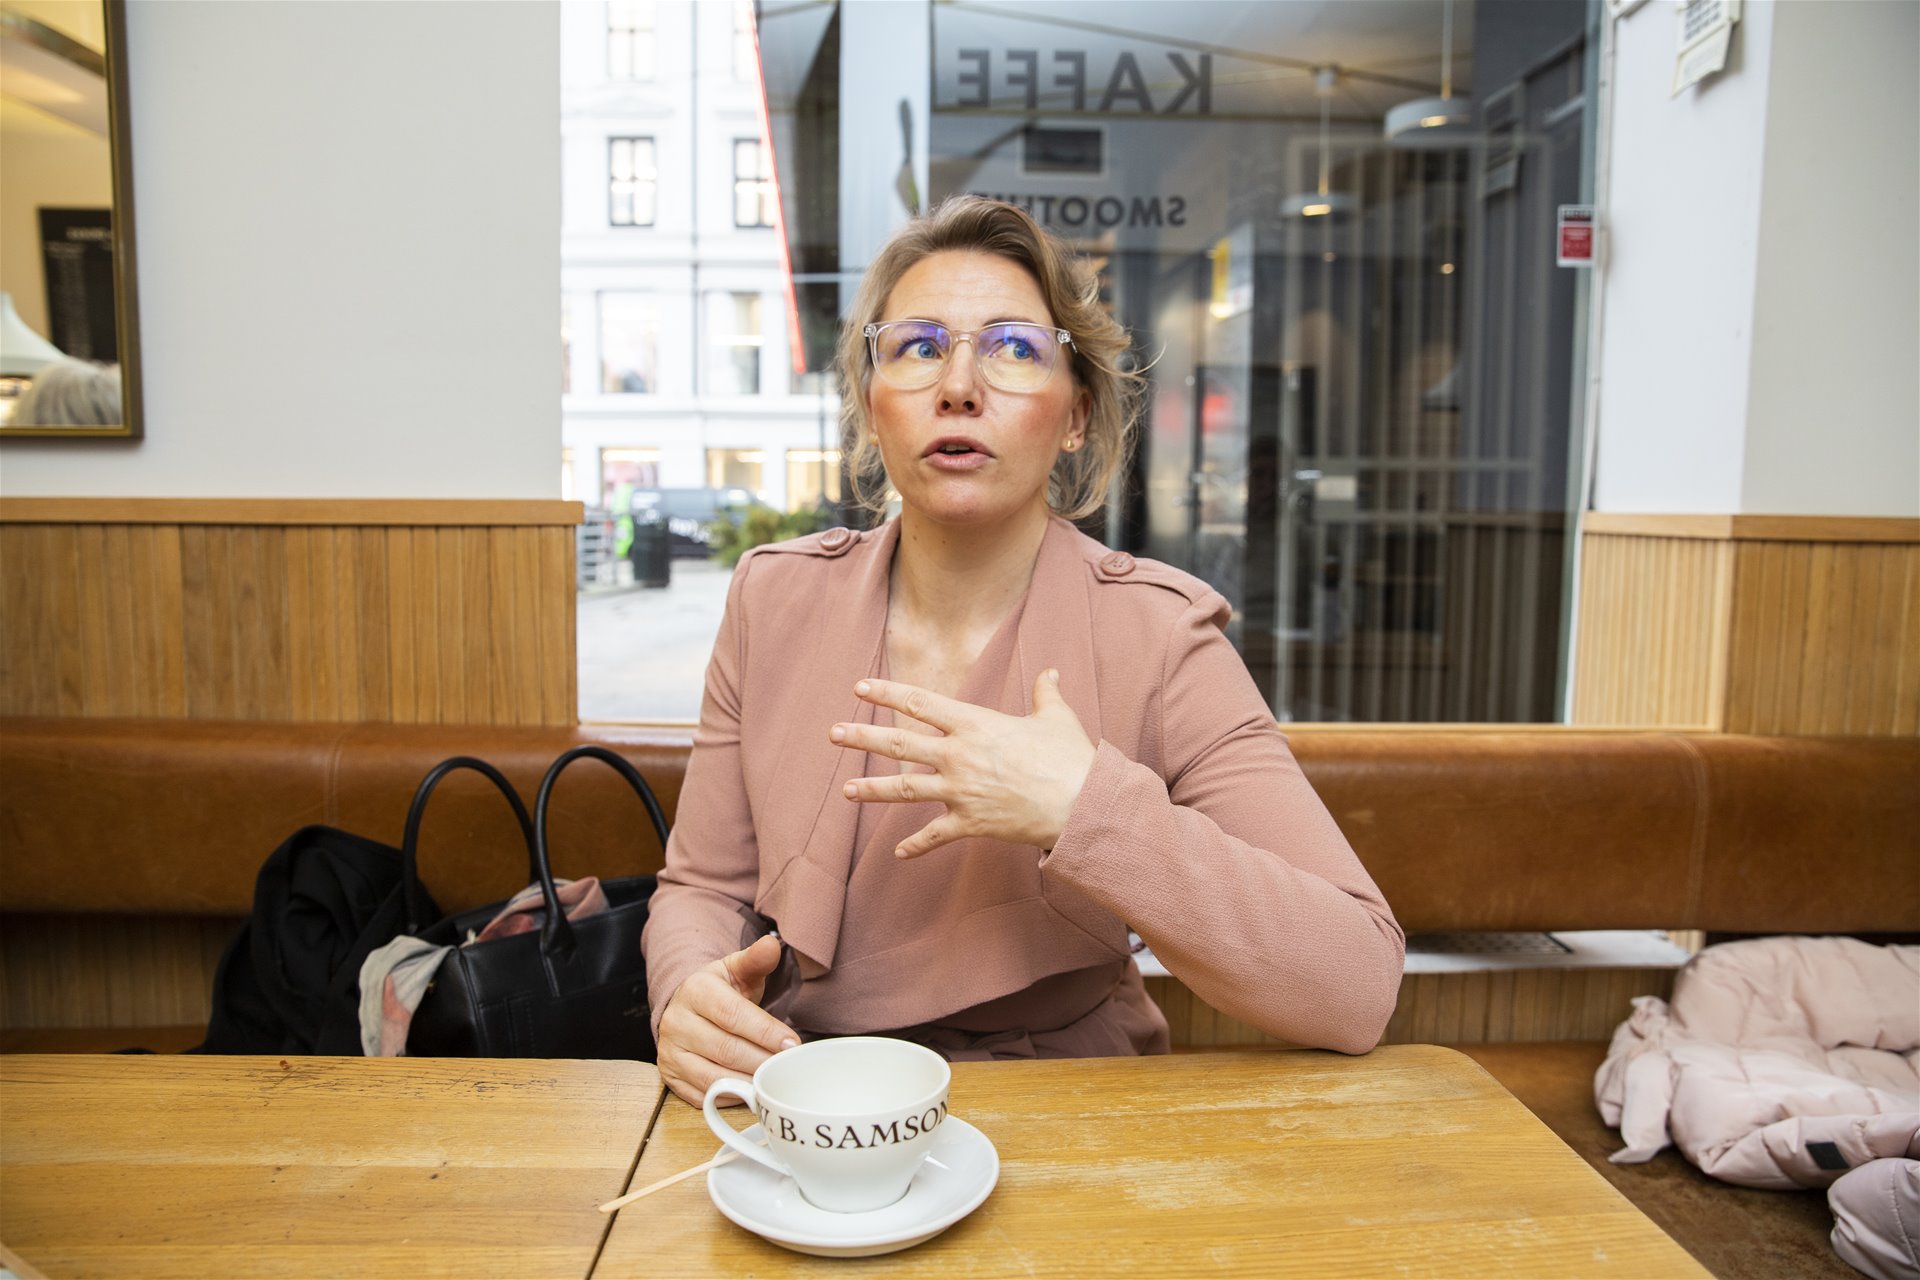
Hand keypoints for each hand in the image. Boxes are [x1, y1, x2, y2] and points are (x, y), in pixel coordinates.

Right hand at [656, 934, 798, 1106]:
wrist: (687, 1007)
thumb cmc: (719, 990)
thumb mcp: (737, 969)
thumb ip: (756, 959)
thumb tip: (771, 945)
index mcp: (695, 991)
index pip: (733, 1015)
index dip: (765, 1032)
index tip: (792, 1044)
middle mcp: (676, 1022)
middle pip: (726, 1049)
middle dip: (762, 1060)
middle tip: (788, 1067)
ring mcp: (670, 1053)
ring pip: (714, 1078)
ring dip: (748, 1082)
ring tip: (774, 1080)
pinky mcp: (670, 1077)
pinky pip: (703, 1097)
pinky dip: (730, 1098)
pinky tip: (750, 1090)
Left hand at [830, 670, 1096, 858]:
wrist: (1080, 803)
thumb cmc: (1070, 758)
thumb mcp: (1057, 717)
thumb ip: (1045, 694)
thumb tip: (1051, 673)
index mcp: (974, 724)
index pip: (920, 703)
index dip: (887, 693)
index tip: (860, 687)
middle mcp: (958, 756)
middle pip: (898, 744)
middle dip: (862, 737)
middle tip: (833, 734)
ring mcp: (959, 791)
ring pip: (903, 790)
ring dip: (871, 790)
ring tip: (846, 791)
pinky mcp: (969, 823)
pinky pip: (934, 836)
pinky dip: (916, 846)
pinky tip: (899, 853)